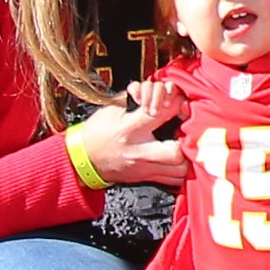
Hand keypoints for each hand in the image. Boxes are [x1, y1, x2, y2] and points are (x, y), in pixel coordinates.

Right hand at [72, 93, 188, 187]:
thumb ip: (135, 97)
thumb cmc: (97, 131)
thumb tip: (155, 87)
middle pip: (175, 153)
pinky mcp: (145, 179)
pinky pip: (173, 182)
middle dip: (187, 140)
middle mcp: (139, 152)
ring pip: (179, 172)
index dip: (174, 103)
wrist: (81, 159)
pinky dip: (181, 172)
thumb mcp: (112, 109)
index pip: (159, 114)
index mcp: (129, 129)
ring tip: (186, 145)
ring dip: (187, 158)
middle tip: (188, 130)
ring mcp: (144, 169)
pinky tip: (180, 160)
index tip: (178, 101)